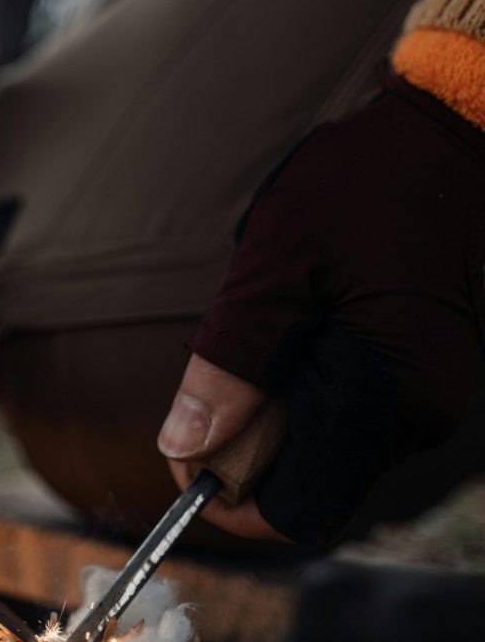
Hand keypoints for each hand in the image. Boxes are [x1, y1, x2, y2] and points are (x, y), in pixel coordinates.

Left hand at [158, 72, 484, 544]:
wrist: (461, 131)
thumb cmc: (375, 180)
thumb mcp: (280, 260)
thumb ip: (230, 360)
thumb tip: (185, 444)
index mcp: (384, 398)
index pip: (291, 511)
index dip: (226, 496)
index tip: (186, 448)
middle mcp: (416, 415)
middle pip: (304, 482)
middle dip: (245, 442)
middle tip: (222, 365)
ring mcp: (427, 396)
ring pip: (323, 447)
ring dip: (274, 409)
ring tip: (272, 325)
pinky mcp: (423, 372)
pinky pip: (346, 410)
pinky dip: (304, 384)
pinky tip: (303, 320)